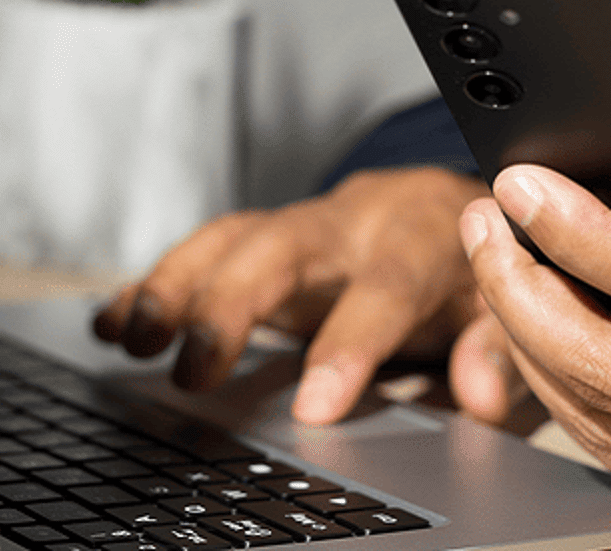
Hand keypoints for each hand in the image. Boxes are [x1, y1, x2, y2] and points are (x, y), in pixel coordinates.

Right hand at [94, 167, 524, 424]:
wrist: (440, 201)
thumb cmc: (466, 263)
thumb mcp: (500, 303)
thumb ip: (494, 346)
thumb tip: (483, 398)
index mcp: (418, 241)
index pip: (382, 292)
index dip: (347, 347)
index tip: (312, 408)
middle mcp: (349, 224)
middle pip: (281, 252)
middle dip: (229, 305)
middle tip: (190, 370)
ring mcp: (296, 227)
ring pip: (229, 240)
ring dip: (173, 287)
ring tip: (129, 339)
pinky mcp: (259, 238)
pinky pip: (199, 251)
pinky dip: (151, 283)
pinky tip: (110, 321)